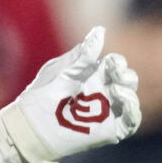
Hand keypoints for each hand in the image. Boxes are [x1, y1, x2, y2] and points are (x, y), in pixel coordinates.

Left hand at [0, 26, 141, 162]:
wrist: (27, 125)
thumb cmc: (39, 96)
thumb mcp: (61, 70)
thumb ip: (81, 55)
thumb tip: (100, 31)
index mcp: (90, 76)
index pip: (115, 65)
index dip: (117, 62)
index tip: (110, 61)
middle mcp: (100, 93)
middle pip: (126, 80)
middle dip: (125, 74)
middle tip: (115, 72)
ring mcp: (104, 112)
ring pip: (130, 100)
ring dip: (129, 91)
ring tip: (116, 88)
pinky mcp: (107, 131)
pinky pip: (129, 122)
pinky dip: (134, 112)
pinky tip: (124, 101)